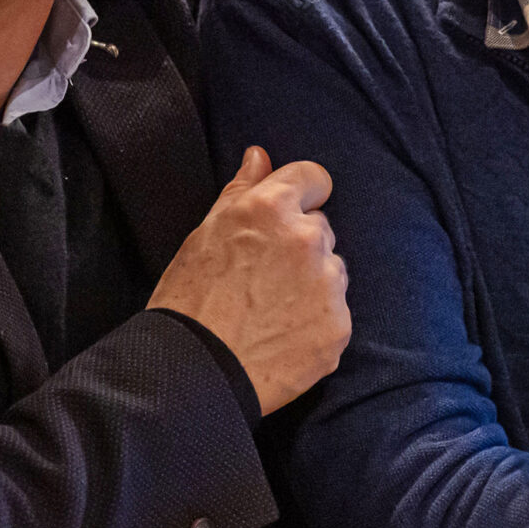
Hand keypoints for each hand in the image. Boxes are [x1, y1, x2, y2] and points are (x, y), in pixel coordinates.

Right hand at [149, 146, 351, 415]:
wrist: (195, 371)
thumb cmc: (190, 299)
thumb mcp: (205, 234)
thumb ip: (241, 190)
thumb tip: (260, 156)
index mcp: (271, 209)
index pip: (314, 177)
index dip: (301, 194)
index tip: (289, 214)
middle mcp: (308, 239)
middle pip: (321, 228)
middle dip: (300, 245)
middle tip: (264, 276)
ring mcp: (328, 285)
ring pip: (331, 271)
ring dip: (312, 282)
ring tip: (272, 310)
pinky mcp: (339, 326)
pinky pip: (335, 312)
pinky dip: (316, 321)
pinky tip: (283, 335)